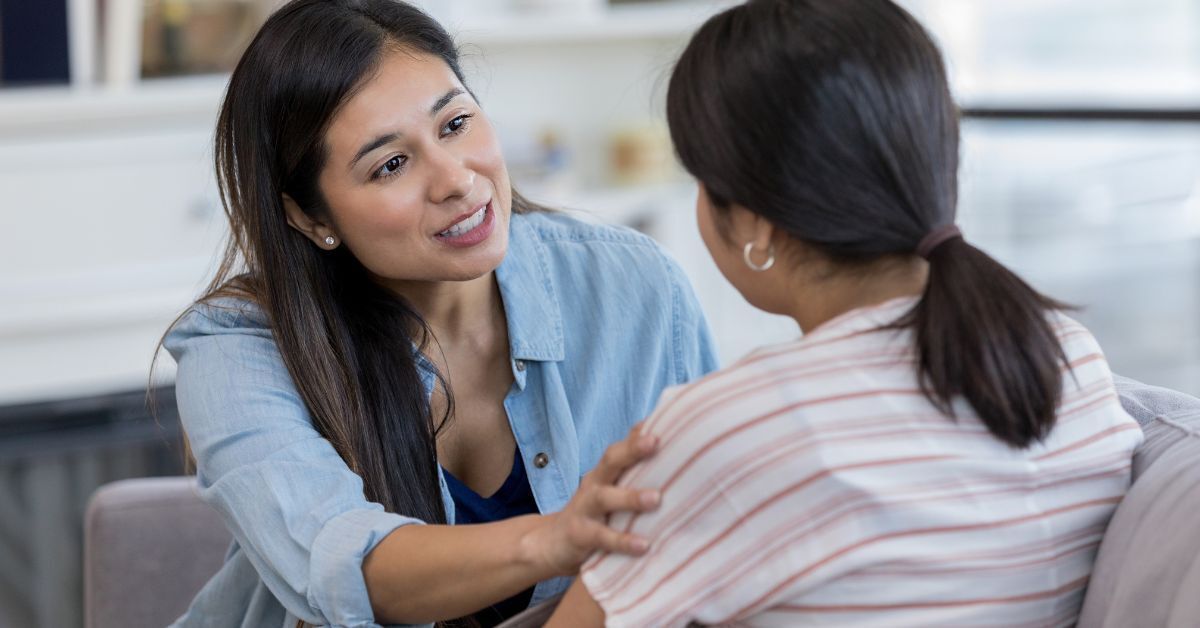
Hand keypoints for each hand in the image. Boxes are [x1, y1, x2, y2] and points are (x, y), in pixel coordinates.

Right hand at [524, 423, 660, 576]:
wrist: (552, 543)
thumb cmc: (593, 512)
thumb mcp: (609, 487)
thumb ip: (630, 468)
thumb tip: (656, 436)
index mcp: (605, 472)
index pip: (622, 446)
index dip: (639, 434)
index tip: (663, 424)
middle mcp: (594, 484)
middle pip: (611, 461)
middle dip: (632, 450)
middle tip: (655, 441)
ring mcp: (585, 508)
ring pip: (605, 498)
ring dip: (630, 497)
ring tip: (656, 498)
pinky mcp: (580, 534)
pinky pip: (602, 537)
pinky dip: (622, 541)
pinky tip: (643, 545)